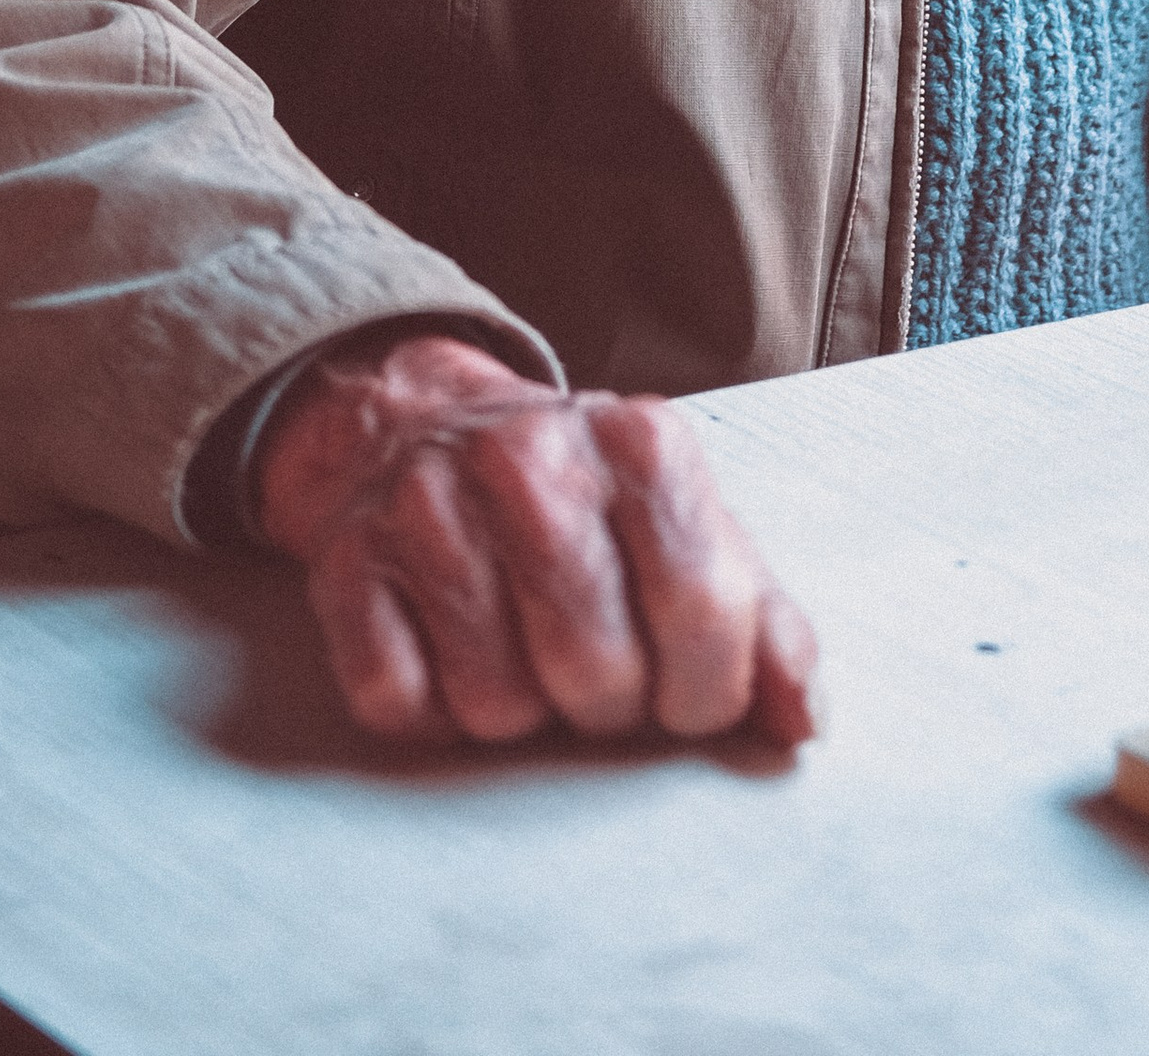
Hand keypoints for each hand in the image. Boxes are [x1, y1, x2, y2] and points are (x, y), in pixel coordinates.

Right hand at [254, 331, 821, 750]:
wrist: (428, 426)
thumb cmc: (586, 507)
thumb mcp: (690, 533)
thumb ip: (766, 626)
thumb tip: (801, 722)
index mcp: (641, 443)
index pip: (702, 611)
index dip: (703, 691)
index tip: (685, 692)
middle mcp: (532, 455)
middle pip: (596, 670)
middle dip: (606, 708)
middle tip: (596, 672)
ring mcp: (429, 502)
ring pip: (496, 703)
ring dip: (519, 712)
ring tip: (523, 650)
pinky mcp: (347, 561)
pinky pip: (399, 703)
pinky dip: (430, 710)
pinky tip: (446, 648)